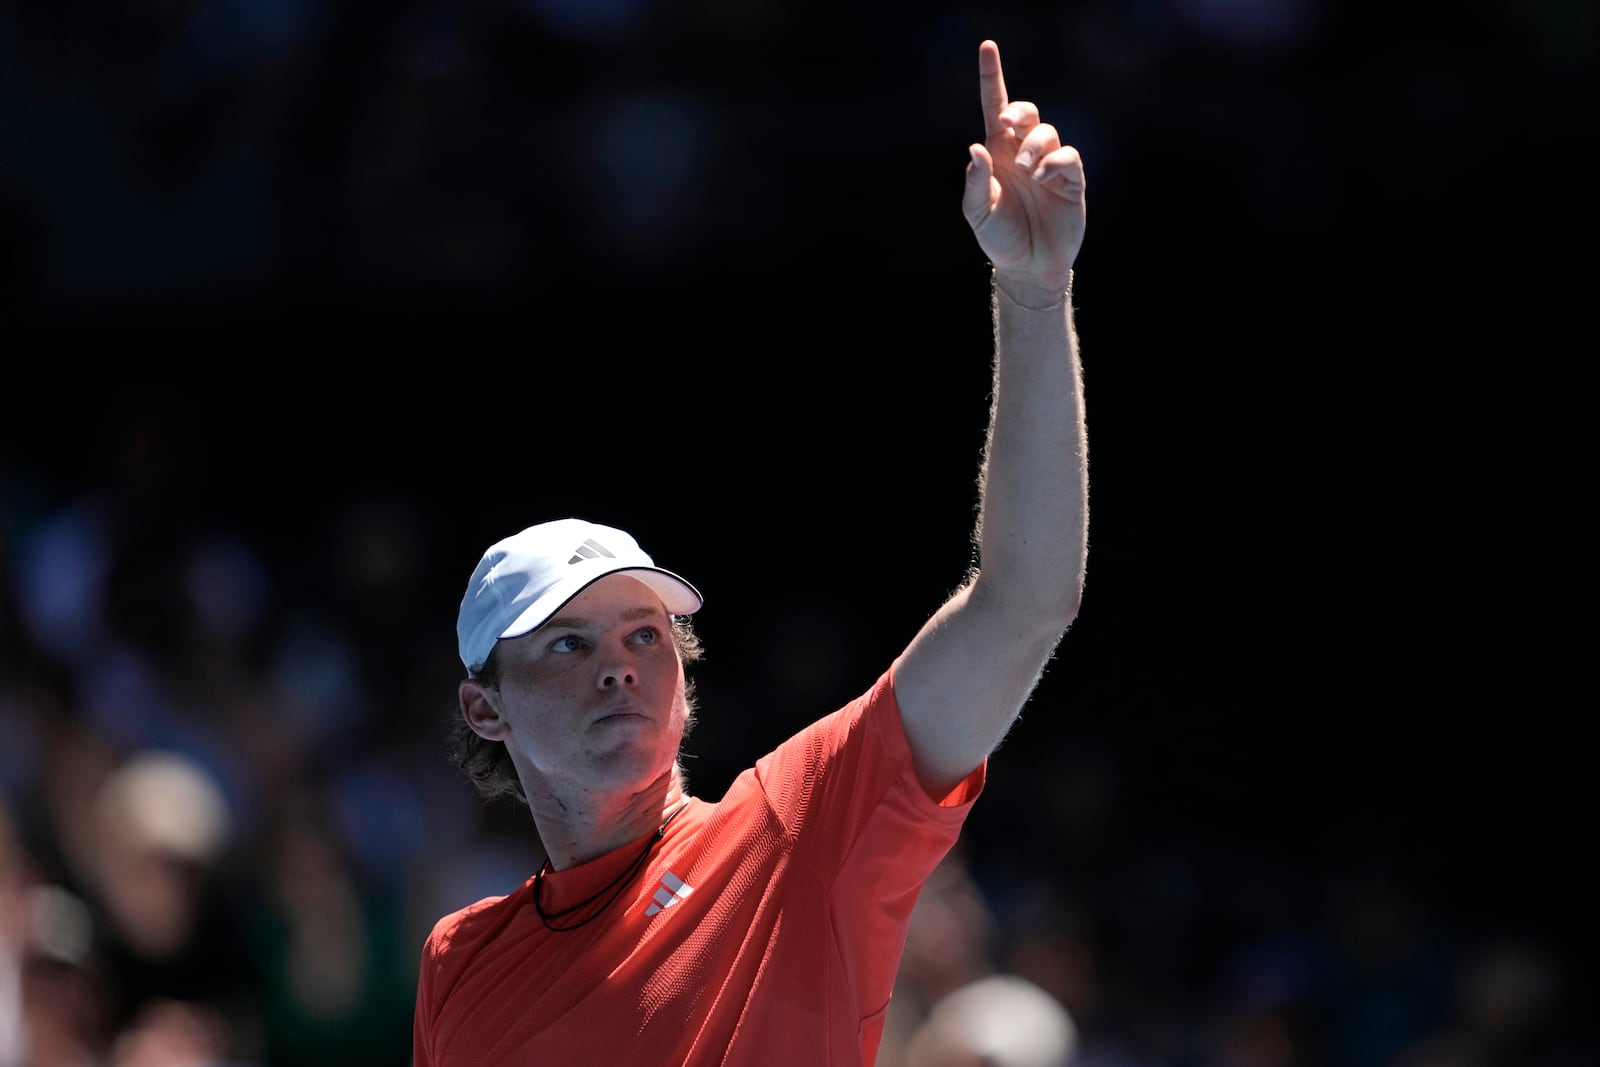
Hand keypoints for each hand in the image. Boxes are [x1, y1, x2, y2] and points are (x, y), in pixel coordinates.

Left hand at [961, 40, 1084, 297]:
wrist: (1029, 267)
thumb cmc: (1000, 237)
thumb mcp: (978, 213)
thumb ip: (975, 182)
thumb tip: (976, 148)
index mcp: (998, 154)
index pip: (994, 107)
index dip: (991, 76)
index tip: (987, 46)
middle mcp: (1023, 153)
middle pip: (1026, 112)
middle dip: (1018, 111)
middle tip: (1007, 127)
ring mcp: (1049, 165)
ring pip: (1047, 132)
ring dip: (1034, 146)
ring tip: (1026, 172)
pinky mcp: (1071, 179)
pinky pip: (1067, 156)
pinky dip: (1054, 163)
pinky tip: (1043, 179)